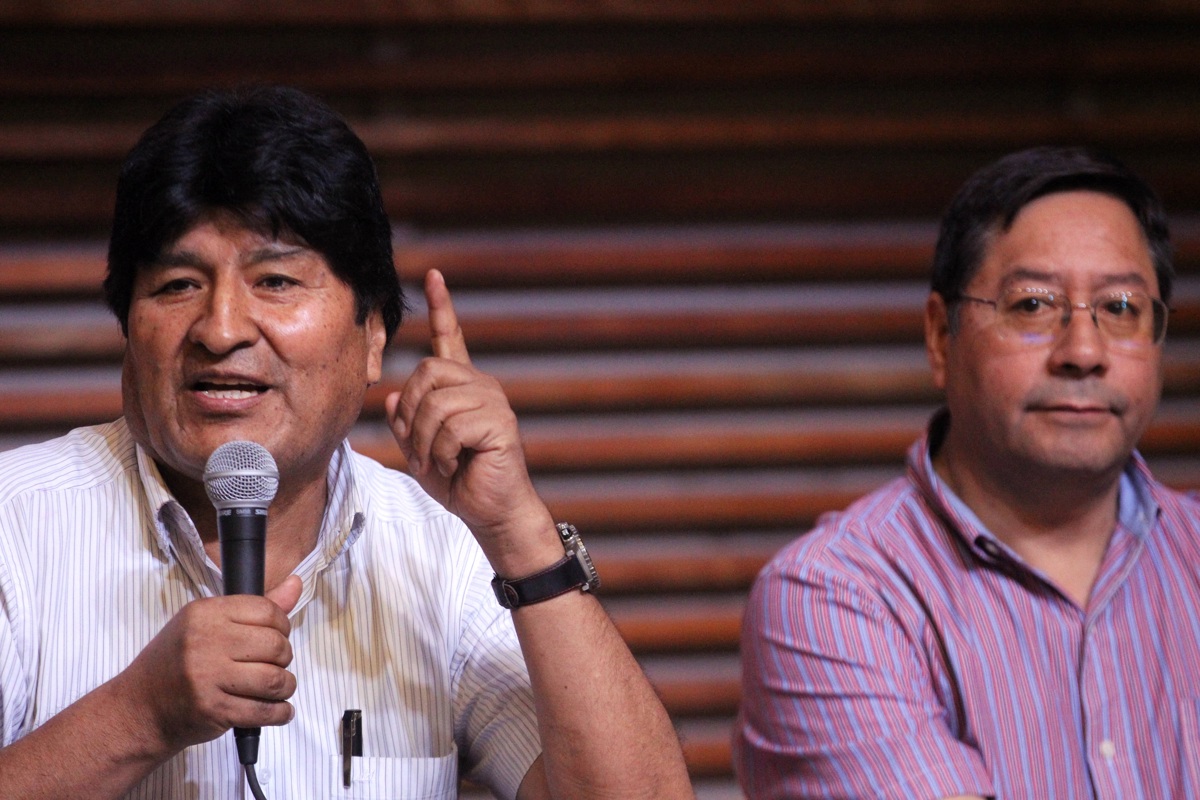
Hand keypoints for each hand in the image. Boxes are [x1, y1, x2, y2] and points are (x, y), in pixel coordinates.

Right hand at [113, 576, 300, 756]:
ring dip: (285, 686)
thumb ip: (254, 609)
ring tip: (278, 688)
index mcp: (204, 613)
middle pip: (274, 645)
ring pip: (274, 679)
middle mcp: (204, 641)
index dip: (283, 625)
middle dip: (285, 657)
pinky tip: (279, 710)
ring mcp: (207, 677)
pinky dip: (280, 712)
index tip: (278, 636)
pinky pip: (263, 711)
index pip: (266, 610)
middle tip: (276, 664)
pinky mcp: (213, 709)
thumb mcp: (206, 625)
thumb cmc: (176, 662)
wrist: (139, 707)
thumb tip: (296, 585)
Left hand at [386, 270, 559, 576]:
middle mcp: (481, 387)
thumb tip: (394, 400)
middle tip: (420, 450)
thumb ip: (406, 424)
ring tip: (436, 462)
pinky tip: (453, 465)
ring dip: (424, 441)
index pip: (451, 338)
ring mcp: (493, 402)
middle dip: (412, 415)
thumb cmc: (460, 483)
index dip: (443, 307)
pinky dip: (440, 452)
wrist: (492, 513)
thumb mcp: (420, 452)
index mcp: (463, 388)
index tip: (433, 275)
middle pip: (428, 372)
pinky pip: (451, 426)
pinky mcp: (500, 423)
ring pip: (436, 401)